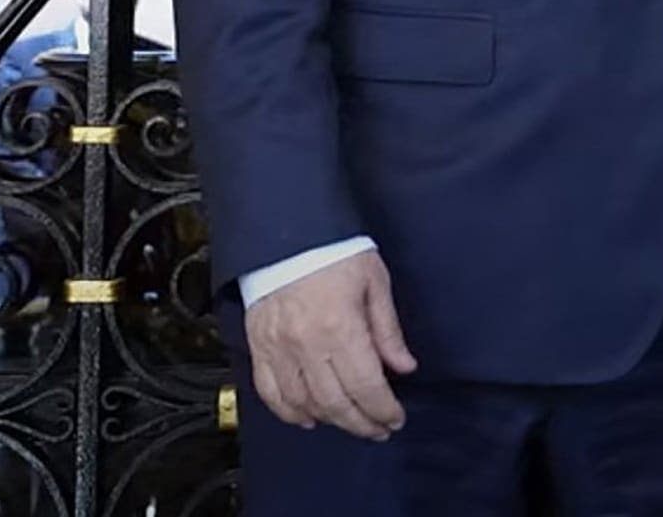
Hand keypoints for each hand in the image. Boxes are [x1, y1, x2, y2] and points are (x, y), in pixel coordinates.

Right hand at [244, 250, 417, 440]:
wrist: (287, 234)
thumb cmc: (335, 252)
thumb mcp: (375, 282)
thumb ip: (388, 330)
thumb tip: (403, 367)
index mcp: (340, 326)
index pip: (365, 385)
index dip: (382, 410)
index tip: (395, 419)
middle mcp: (306, 344)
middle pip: (335, 402)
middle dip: (361, 423)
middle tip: (378, 430)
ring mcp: (278, 348)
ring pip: (303, 404)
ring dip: (330, 421)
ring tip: (351, 423)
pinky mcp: (259, 347)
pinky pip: (270, 393)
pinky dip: (290, 412)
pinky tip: (308, 418)